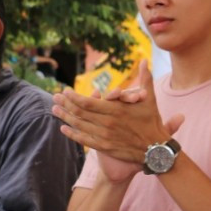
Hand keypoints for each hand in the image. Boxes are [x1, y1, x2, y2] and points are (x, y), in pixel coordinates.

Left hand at [52, 60, 179, 163]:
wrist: (156, 149)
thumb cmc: (153, 122)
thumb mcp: (150, 99)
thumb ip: (145, 78)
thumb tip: (143, 61)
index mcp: (116, 110)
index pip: (87, 102)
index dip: (73, 97)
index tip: (65, 91)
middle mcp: (108, 123)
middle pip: (80, 113)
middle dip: (65, 104)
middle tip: (55, 98)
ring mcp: (105, 136)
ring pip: (79, 125)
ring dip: (65, 117)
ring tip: (55, 110)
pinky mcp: (105, 147)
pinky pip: (84, 139)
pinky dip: (72, 134)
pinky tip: (64, 129)